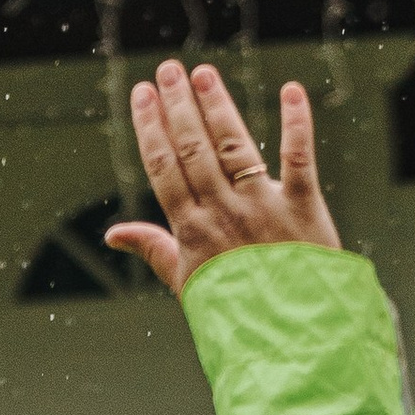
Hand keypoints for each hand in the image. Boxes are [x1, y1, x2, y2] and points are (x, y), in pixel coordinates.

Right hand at [104, 63, 340, 300]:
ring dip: (218, 106)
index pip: (165, 168)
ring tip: (204, 74)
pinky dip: (297, 124)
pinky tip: (291, 91)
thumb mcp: (188, 284)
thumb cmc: (236, 314)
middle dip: (179, 106)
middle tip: (169, 69)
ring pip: (234, 147)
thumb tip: (111, 234)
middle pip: (195, 149)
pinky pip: (298, 160)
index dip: (152, 128)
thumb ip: (154, 249)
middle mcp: (225, 213)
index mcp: (193, 230)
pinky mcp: (303, 211)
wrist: (290, 345)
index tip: (142, 93)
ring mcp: (264, 209)